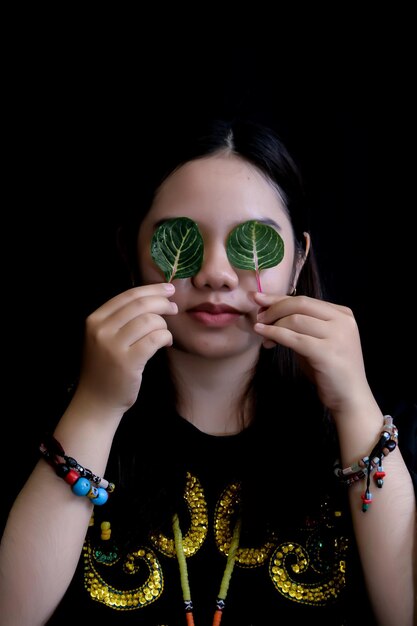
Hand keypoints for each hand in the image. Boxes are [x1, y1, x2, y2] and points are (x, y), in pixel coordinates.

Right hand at [76, 283, 176, 412]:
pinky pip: (155, 339)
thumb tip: (154, 298)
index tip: (168, 289)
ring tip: (165, 333)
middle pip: (140, 305)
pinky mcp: (127, 362)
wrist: (96, 402)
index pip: (128, 296)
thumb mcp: (104, 338)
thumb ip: (121, 318)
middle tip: (174, 307)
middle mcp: (101, 330)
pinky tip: (166, 342)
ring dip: (164, 325)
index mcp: (94, 320)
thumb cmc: (106, 368)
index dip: (151, 289)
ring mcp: (112, 346)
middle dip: (162, 302)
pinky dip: (166, 337)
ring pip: (149, 321)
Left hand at [253, 293, 370, 413]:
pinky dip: (275, 334)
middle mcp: (342, 321)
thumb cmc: (329, 370)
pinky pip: (294, 338)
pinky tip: (265, 337)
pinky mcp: (327, 352)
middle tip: (258, 316)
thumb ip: (301, 325)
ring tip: (261, 332)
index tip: (259, 299)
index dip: (279, 299)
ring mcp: (337, 336)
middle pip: (300, 304)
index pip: (306, 300)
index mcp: (342, 314)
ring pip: (295, 320)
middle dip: (274, 307)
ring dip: (273, 324)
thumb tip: (268, 312)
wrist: (350, 397)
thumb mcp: (317, 341)